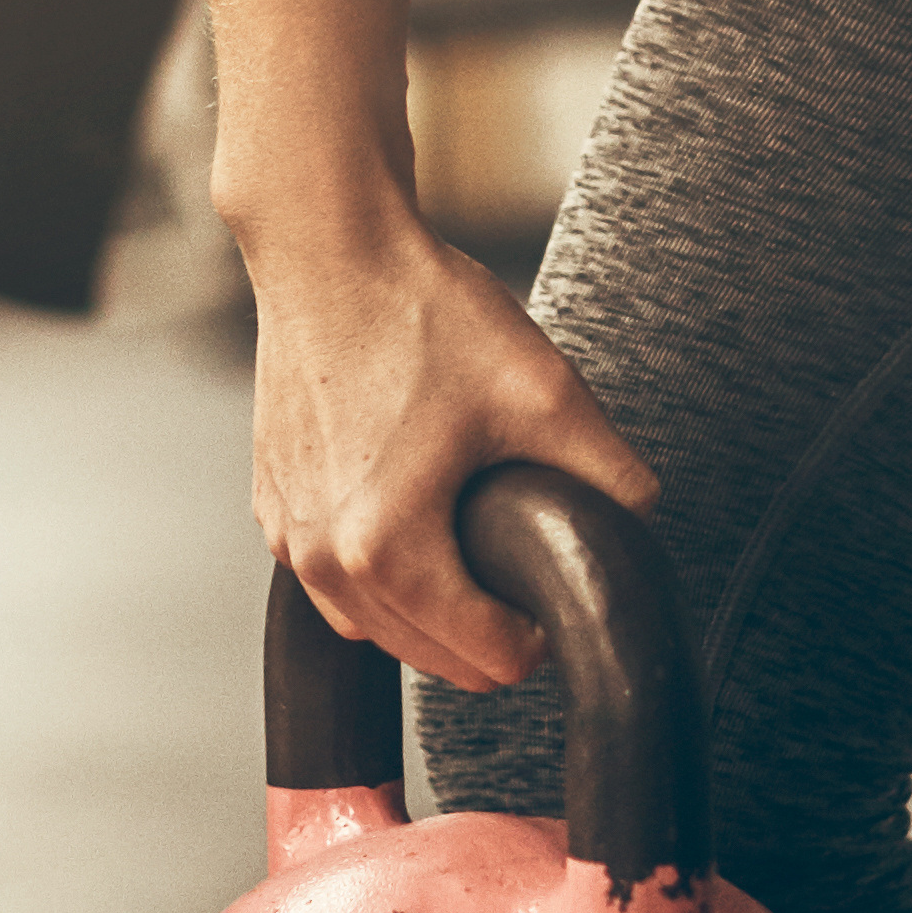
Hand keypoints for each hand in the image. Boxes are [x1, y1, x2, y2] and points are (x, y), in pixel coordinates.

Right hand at [233, 195, 658, 693]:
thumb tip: (639, 527)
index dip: (539, 631)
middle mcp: (322, 560)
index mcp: (387, 550)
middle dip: (486, 628)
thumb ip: (612, 475)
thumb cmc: (422, 313)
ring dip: (431, 612)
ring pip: (378, 632)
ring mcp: (287, 536)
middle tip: (520, 558)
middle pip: (433, 660)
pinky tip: (414, 513)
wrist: (329, 251)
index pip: (489, 661)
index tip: (549, 577)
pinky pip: (334, 584)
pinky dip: (378, 575)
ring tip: (470, 541)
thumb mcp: (548, 394)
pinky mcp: (272, 508)